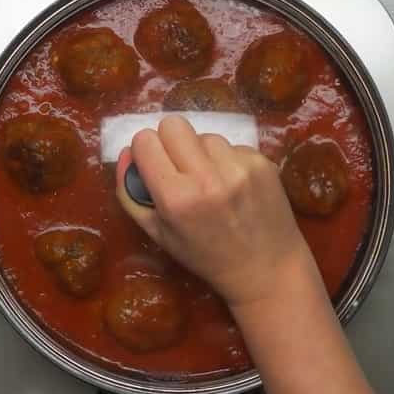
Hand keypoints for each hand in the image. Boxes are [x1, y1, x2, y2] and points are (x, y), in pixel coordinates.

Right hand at [115, 115, 308, 306]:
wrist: (266, 270)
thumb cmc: (204, 256)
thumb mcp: (157, 233)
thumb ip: (131, 192)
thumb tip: (127, 152)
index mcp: (175, 197)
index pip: (145, 140)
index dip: (145, 151)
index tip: (152, 165)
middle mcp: (207, 177)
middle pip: (173, 124)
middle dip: (169, 140)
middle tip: (178, 166)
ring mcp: (238, 167)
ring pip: (204, 135)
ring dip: (201, 153)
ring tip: (210, 181)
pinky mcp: (262, 162)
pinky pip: (231, 145)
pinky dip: (227, 160)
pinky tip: (234, 185)